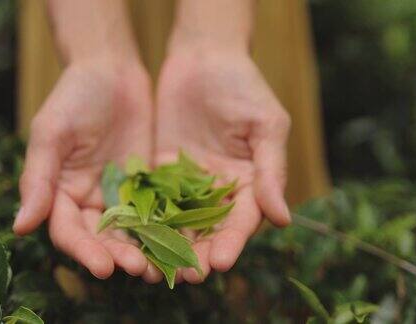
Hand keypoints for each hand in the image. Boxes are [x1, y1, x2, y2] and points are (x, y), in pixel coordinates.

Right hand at [13, 59, 152, 279]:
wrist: (111, 70)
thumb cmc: (73, 96)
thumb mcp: (51, 133)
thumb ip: (38, 179)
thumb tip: (20, 227)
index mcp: (60, 193)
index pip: (69, 232)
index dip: (84, 252)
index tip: (103, 268)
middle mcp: (89, 200)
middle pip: (102, 239)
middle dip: (119, 256)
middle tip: (140, 270)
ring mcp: (119, 194)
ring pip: (131, 231)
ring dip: (145, 250)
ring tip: (163, 265)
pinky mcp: (145, 184)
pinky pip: (156, 210)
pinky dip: (166, 227)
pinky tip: (182, 240)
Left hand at [154, 49, 291, 283]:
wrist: (204, 57)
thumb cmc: (244, 86)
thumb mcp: (266, 124)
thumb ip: (271, 170)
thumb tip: (283, 219)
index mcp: (250, 183)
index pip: (242, 220)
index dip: (233, 241)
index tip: (221, 262)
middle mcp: (218, 190)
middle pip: (209, 229)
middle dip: (198, 252)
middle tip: (186, 275)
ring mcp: (187, 183)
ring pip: (178, 221)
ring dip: (168, 244)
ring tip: (157, 266)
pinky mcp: (160, 171)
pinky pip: (152, 199)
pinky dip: (144, 218)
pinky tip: (132, 236)